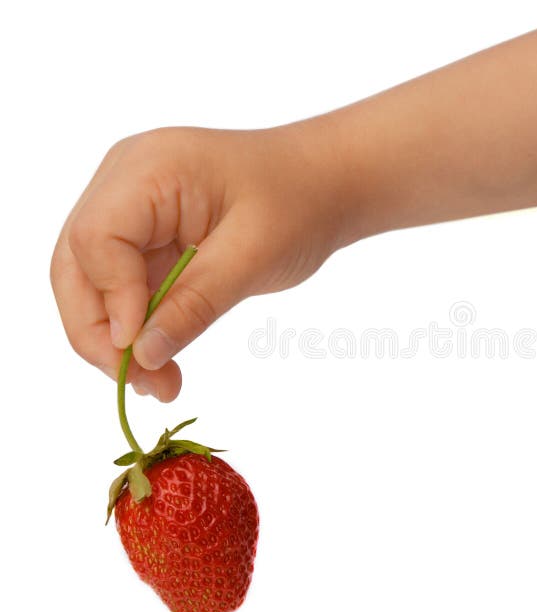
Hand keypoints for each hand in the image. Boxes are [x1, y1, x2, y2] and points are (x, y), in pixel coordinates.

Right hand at [51, 125, 344, 400]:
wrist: (326, 183)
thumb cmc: (299, 203)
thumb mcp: (254, 257)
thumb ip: (195, 304)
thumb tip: (141, 356)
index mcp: (148, 168)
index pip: (95, 238)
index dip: (109, 299)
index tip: (140, 352)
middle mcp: (125, 181)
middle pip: (77, 264)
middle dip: (100, 332)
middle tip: (142, 384)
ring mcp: (132, 208)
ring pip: (93, 282)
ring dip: (117, 338)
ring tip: (159, 385)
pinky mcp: (147, 235)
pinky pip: (124, 285)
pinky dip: (139, 326)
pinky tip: (161, 363)